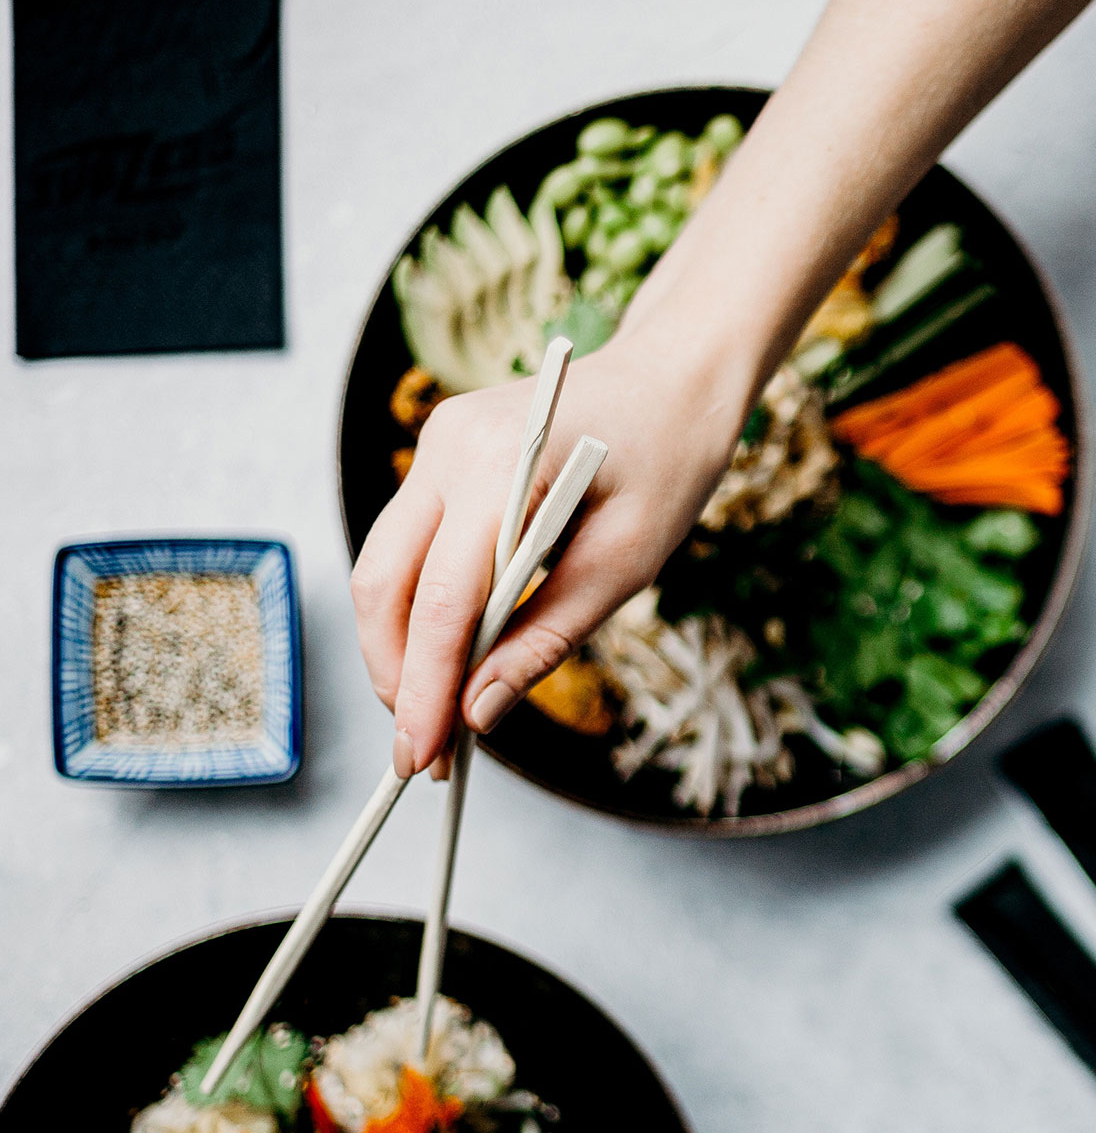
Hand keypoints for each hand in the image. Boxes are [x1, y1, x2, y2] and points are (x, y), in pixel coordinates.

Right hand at [351, 328, 758, 777]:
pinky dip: (421, 608)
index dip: (426, 686)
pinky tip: (450, 659)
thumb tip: (478, 713)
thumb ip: (547, 636)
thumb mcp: (628, 561)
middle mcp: (447, 445)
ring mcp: (436, 444)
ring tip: (437, 720)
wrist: (675, 377)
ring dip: (402, 647)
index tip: (426, 755)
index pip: (440, 598)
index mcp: (499, 462)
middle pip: (385, 583)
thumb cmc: (668, 459)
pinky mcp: (443, 458)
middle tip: (425, 755)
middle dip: (396, 676)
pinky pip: (412, 545)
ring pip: (385, 566)